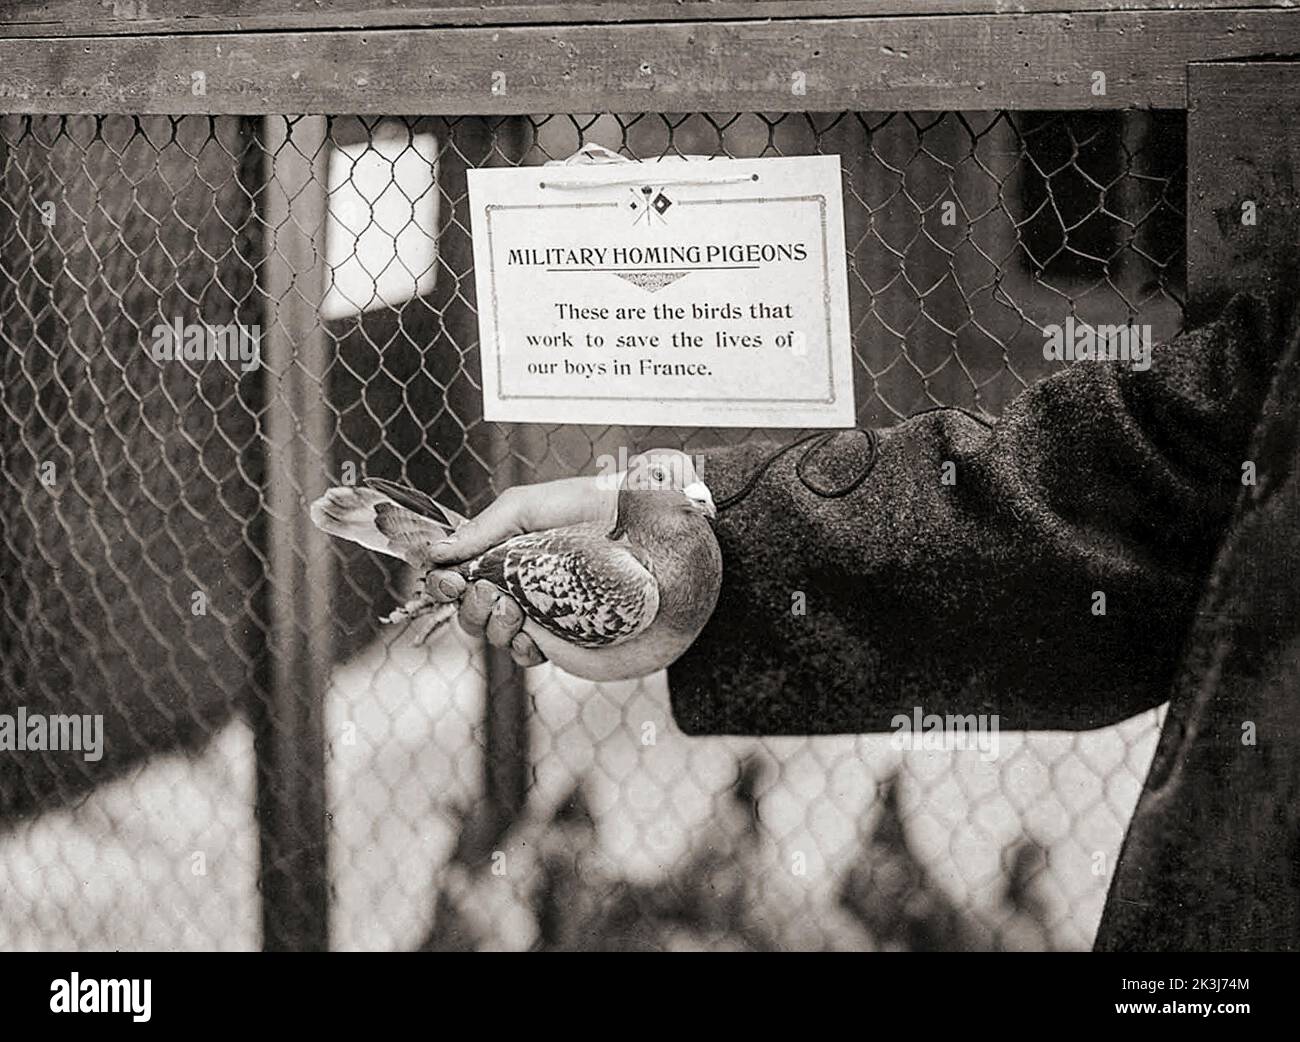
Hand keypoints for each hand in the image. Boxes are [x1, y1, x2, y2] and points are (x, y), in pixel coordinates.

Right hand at [423, 475, 616, 666]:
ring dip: (492, 627)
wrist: (648, 531)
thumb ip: (482, 529)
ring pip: (493, 636)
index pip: (456, 576)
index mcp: (502, 553)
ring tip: (514, 609)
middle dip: (468, 608)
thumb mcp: (528, 506)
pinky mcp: (566, 640)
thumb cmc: (590, 507)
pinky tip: (533, 637)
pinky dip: (521, 649)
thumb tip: (434, 555)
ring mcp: (540, 615)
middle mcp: (517, 585)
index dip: (443, 583)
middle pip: (468, 612)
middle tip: (489, 594)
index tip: (449, 581)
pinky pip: (527, 656)